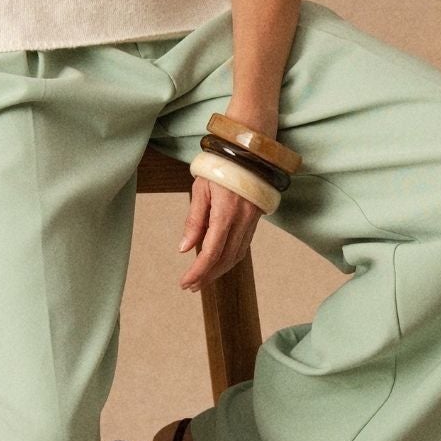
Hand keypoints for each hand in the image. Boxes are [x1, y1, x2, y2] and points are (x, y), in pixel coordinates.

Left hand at [176, 172, 262, 293]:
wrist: (249, 153)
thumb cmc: (221, 167)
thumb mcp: (201, 189)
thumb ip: (194, 220)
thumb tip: (184, 249)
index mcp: (226, 212)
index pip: (212, 251)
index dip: (198, 271)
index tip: (185, 282)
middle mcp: (242, 221)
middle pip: (225, 259)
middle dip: (207, 276)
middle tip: (190, 286)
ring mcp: (252, 222)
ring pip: (236, 256)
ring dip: (218, 271)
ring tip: (201, 280)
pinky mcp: (255, 222)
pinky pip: (242, 247)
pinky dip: (229, 260)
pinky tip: (217, 264)